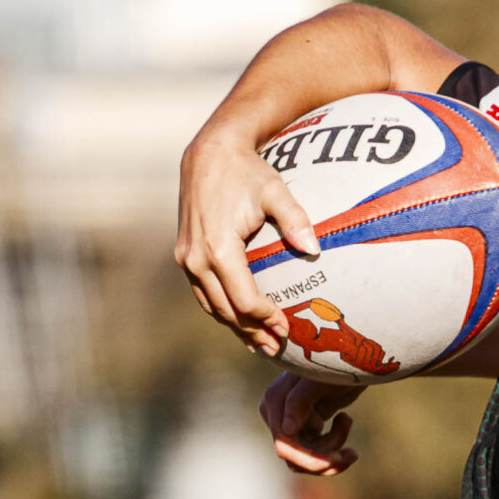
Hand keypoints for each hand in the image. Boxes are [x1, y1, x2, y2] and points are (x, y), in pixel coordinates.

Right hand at [175, 127, 322, 356]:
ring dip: (236, 327)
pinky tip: (239, 321)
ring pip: (211, 306)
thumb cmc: (247, 172)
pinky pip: (202, 293)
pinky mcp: (183, 254)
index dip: (265, 318)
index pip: (243, 299)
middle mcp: (196, 258)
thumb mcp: (275, 191)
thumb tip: (315, 250)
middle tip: (277, 346)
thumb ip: (296, 220)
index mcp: (218, 248)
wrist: (210, 153)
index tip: (286, 327)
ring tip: (261, 343)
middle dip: (253, 331)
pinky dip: (221, 310)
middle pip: (226, 310)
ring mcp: (186, 258)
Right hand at [261, 371, 362, 475]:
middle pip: (295, 458)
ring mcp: (290, 423)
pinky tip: (345, 419)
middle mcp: (277, 415)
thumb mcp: (318, 381)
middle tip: (351, 454)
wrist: (351, 355)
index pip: (285, 445)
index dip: (309, 459)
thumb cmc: (334, 362)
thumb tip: (285, 431)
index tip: (337, 459)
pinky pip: (316, 452)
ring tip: (347, 422)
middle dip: (325, 459)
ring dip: (333, 450)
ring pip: (307, 458)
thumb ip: (299, 402)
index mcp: (275, 402)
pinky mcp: (305, 428)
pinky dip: (335, 444)